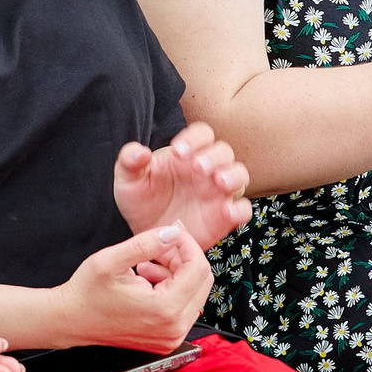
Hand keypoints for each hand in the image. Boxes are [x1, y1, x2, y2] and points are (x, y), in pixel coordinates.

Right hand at [57, 226, 211, 351]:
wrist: (71, 321)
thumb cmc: (87, 293)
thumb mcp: (112, 259)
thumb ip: (147, 243)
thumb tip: (174, 233)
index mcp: (164, 309)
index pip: (198, 269)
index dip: (188, 245)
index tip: (174, 233)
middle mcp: (174, 328)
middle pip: (201, 282)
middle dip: (183, 258)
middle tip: (159, 247)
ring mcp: (172, 337)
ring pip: (194, 293)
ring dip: (176, 273)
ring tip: (145, 265)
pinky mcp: (167, 338)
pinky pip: (183, 307)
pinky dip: (171, 289)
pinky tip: (147, 280)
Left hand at [113, 123, 250, 250]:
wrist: (147, 236)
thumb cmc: (141, 202)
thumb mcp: (128, 181)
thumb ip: (129, 162)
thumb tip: (139, 152)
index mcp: (187, 155)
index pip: (201, 134)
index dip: (194, 138)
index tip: (178, 151)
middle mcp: (207, 170)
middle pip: (223, 152)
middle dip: (213, 156)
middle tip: (198, 167)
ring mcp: (218, 193)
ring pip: (239, 175)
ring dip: (233, 176)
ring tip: (219, 182)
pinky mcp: (224, 218)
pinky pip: (243, 210)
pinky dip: (240, 209)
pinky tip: (227, 212)